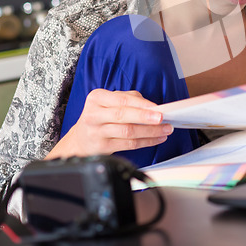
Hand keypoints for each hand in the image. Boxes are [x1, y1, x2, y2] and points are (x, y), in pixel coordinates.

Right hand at [46, 89, 172, 159]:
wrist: (80, 139)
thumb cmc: (100, 116)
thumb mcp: (108, 102)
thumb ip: (129, 99)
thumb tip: (152, 105)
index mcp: (97, 98)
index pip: (122, 100)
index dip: (141, 104)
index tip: (157, 107)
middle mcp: (94, 114)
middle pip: (123, 115)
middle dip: (145, 117)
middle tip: (162, 118)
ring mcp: (97, 132)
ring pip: (128, 131)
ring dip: (150, 131)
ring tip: (165, 130)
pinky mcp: (102, 147)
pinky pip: (128, 144)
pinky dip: (145, 141)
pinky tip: (156, 139)